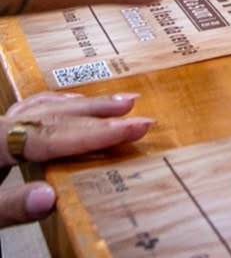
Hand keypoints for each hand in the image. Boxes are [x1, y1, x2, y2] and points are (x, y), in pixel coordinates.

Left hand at [1, 92, 152, 227]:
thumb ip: (10, 205)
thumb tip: (49, 198)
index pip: (54, 135)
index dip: (97, 132)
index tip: (135, 128)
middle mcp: (0, 128)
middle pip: (53, 116)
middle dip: (99, 115)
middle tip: (138, 113)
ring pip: (43, 108)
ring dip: (82, 107)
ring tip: (116, 103)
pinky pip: (31, 110)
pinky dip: (57, 105)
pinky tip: (71, 104)